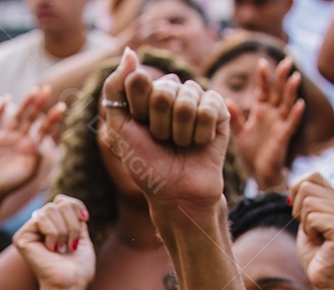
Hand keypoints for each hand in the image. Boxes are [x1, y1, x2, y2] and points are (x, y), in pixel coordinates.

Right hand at [0, 85, 64, 199]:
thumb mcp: (29, 171)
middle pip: (32, 117)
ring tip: (34, 91)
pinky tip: (7, 98)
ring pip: (17, 115)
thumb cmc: (12, 183)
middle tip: (47, 89)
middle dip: (39, 104)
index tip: (61, 108)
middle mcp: (20, 139)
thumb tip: (42, 137)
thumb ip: (37, 154)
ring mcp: (6, 136)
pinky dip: (0, 109)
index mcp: (31, 147)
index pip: (44, 129)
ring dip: (25, 103)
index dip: (52, 118)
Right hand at [13, 195, 94, 289]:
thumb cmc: (78, 268)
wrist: (70, 284)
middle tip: (71, 245)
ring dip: (64, 231)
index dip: (76, 206)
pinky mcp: (21, 237)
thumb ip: (73, 217)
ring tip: (62, 250)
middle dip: (72, 223)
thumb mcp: (81, 236)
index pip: (62, 200)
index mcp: (53, 226)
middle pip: (58, 203)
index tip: (85, 219)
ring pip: (50, 209)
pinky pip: (41, 218)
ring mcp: (29, 231)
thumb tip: (63, 199)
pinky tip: (51, 250)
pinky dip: (53, 234)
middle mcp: (39, 227)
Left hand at [100, 48, 229, 216]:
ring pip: (187, 99)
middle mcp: (171, 93)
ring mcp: (196, 99)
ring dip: (180, 132)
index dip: (138, 110)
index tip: (139, 129)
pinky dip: (200, 133)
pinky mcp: (218, 109)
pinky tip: (200, 143)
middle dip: (160, 124)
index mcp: (146, 94)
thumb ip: (115, 89)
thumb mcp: (120, 129)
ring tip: (181, 145)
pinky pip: (209, 107)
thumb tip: (129, 51)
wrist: (177, 194)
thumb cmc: (146, 165)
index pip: (139, 81)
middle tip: (162, 141)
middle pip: (163, 90)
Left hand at [227, 57, 304, 190]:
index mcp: (262, 110)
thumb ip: (235, 118)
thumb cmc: (251, 151)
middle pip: (279, 92)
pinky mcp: (283, 137)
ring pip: (288, 104)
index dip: (264, 77)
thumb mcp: (239, 133)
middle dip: (282, 77)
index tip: (262, 62)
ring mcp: (280, 124)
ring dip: (292, 92)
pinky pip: (291, 124)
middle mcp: (273, 114)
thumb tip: (225, 100)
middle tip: (286, 61)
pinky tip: (299, 104)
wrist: (259, 172)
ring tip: (295, 78)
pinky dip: (296, 114)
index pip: (264, 89)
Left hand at [291, 172, 333, 289]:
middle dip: (297, 211)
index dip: (297, 189)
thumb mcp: (306, 225)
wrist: (326, 282)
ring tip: (316, 237)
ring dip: (304, 224)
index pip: (313, 176)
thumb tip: (296, 184)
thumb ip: (304, 204)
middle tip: (309, 230)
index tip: (296, 210)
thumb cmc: (315, 256)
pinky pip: (313, 218)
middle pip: (307, 187)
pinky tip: (320, 243)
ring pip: (308, 203)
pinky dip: (309, 232)